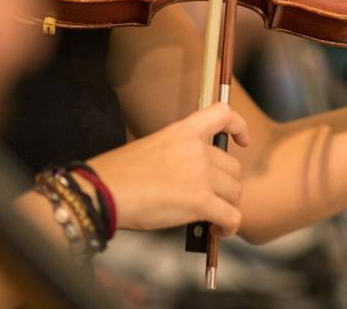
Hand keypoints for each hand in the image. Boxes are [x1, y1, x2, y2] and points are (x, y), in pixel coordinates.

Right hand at [87, 103, 249, 236]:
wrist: (103, 192)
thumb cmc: (119, 175)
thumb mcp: (153, 147)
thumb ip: (180, 155)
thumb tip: (196, 178)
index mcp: (183, 131)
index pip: (223, 114)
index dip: (239, 127)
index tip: (242, 142)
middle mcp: (197, 149)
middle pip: (233, 167)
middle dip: (226, 186)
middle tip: (212, 200)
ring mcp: (201, 174)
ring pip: (235, 192)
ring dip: (227, 207)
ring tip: (213, 220)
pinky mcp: (200, 201)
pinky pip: (232, 216)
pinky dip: (229, 227)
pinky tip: (217, 232)